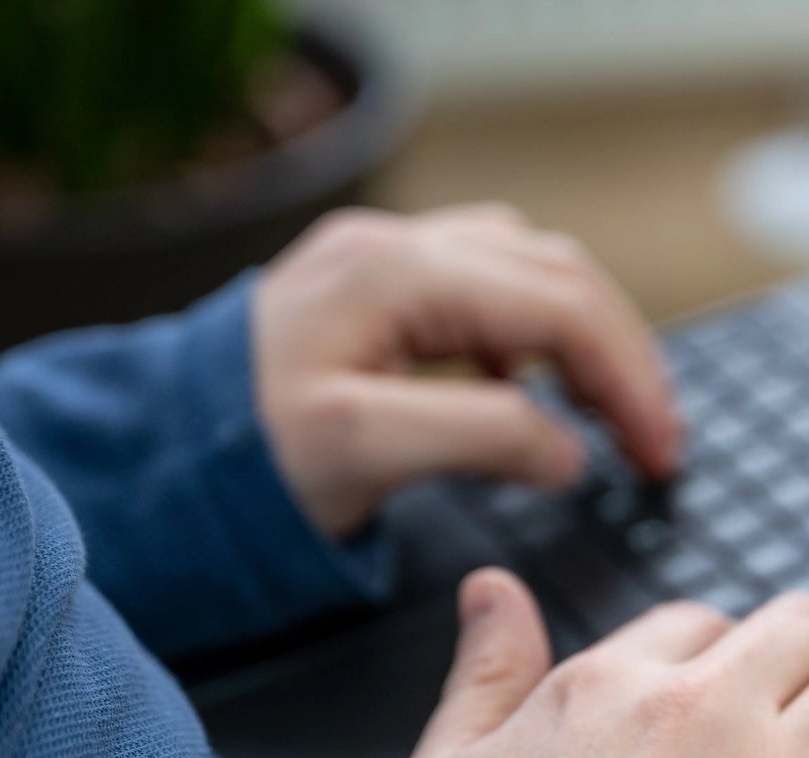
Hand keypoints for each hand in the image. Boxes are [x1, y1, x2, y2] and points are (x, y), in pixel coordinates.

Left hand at [251, 204, 681, 537]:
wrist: (146, 455)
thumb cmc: (238, 458)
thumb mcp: (363, 454)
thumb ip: (482, 441)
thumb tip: (571, 452)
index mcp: (399, 276)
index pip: (559, 308)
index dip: (628, 379)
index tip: (662, 452)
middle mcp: (396, 249)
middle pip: (558, 277)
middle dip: (622, 357)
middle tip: (658, 441)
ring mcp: (384, 262)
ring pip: (529, 271)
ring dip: (586, 337)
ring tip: (614, 414)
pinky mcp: (373, 291)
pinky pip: (485, 289)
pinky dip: (533, 335)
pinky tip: (531, 391)